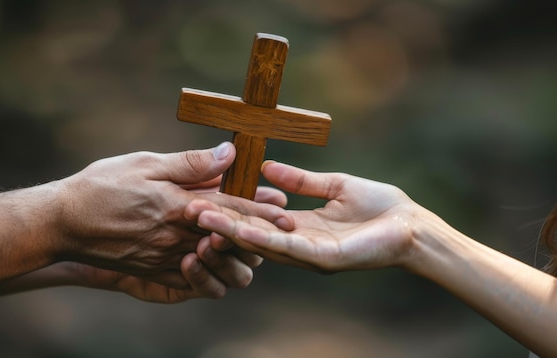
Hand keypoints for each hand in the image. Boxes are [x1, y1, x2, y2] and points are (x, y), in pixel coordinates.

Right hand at [53, 143, 292, 287]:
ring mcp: (166, 260)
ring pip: (216, 264)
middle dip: (257, 233)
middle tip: (277, 225)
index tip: (285, 208)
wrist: (63, 223)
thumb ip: (190, 163)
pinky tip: (215, 256)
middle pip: (230, 240)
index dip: (261, 208)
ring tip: (248, 239)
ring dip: (236, 253)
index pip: (231, 209)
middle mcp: (177, 238)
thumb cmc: (102, 186)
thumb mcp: (146, 164)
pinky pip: (192, 280)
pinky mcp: (153, 273)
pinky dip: (210, 270)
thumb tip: (228, 153)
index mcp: (179, 208)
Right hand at [186, 161, 419, 273]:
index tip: (204, 195)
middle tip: (189, 210)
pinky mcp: (324, 258)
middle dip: (221, 223)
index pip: (258, 218)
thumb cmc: (380, 206)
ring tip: (203, 218)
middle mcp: (299, 244)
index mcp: (301, 226)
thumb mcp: (334, 185)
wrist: (412, 225)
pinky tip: (240, 228)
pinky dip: (262, 238)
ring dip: (232, 232)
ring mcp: (310, 254)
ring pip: (263, 243)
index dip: (232, 209)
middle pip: (253, 234)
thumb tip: (267, 167)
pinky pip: (288, 247)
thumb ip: (302, 180)